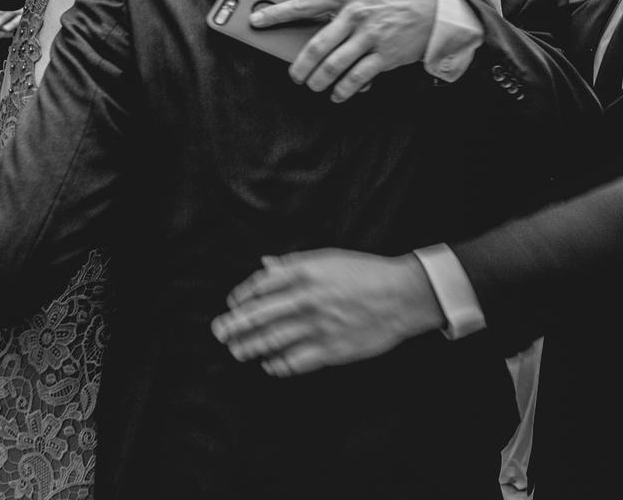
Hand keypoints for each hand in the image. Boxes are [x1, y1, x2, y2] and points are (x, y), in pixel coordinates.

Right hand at [0, 6, 18, 42]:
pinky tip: (9, 35)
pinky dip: (3, 34)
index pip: (0, 9)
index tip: (21, 11)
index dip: (11, 11)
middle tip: (23, 18)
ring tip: (19, 27)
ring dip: (9, 25)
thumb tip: (4, 15)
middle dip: (13, 16)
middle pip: (1, 15)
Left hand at [211, 249, 445, 376]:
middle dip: (235, 325)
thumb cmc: (366, 273)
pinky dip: (277, 365)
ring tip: (237, 351)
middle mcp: (309, 298)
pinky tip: (269, 365)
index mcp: (307, 272)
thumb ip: (294, 263)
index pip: (262, 285)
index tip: (233, 304)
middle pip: (260, 315)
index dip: (243, 296)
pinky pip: (295, 361)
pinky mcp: (331, 349)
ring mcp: (319, 326)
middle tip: (219, 332)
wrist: (403, 296)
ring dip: (250, 347)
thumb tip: (265, 265)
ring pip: (273, 340)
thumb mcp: (330, 258)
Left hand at [250, 0, 436, 101]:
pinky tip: (338, 94)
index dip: (277, 14)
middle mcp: (357, 15)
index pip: (305, 5)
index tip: (256, 22)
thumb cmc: (392, 4)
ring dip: (320, 82)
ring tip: (315, 86)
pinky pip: (356, 79)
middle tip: (295, 76)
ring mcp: (371, 36)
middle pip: (317, 46)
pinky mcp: (385, 56)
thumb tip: (309, 32)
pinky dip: (343, 91)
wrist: (432, 13)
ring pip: (334, 67)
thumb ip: (338, 9)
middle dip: (300, 67)